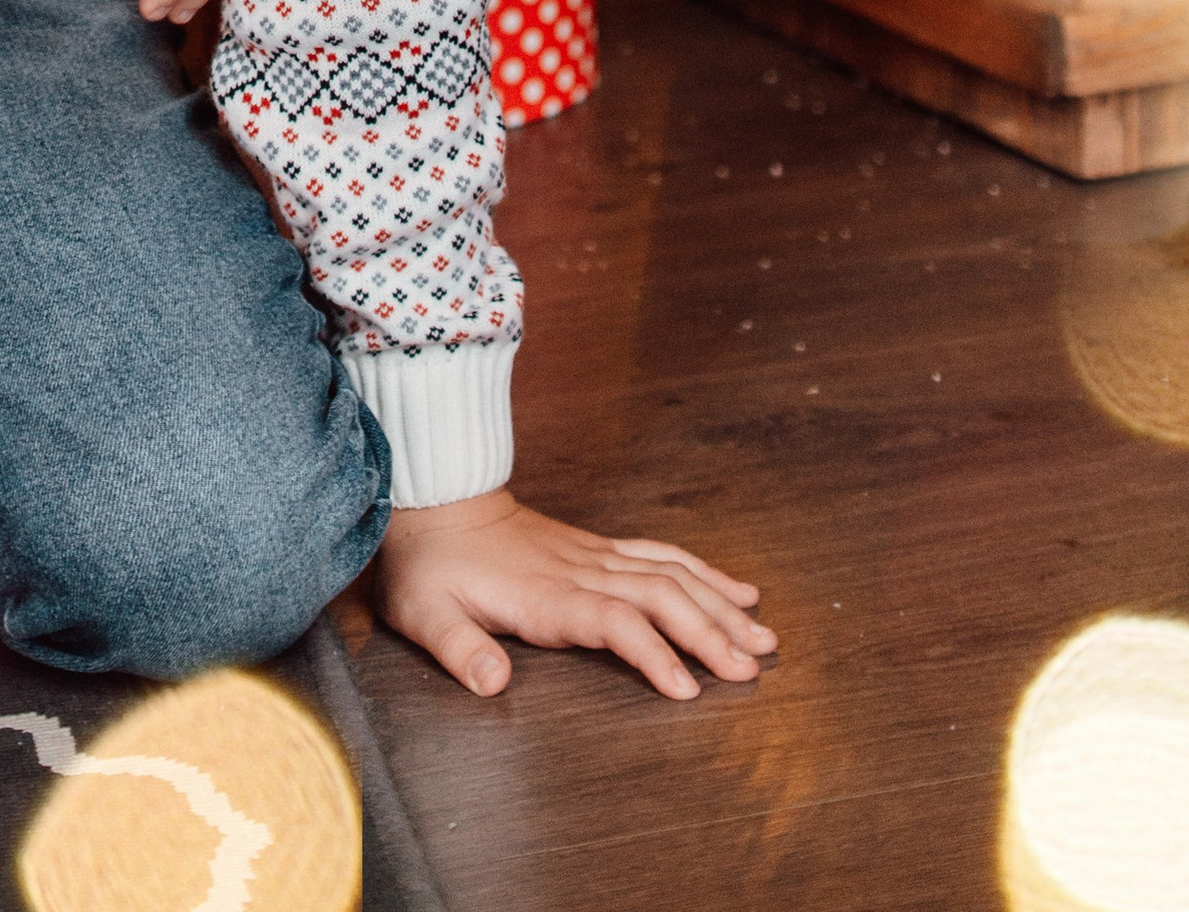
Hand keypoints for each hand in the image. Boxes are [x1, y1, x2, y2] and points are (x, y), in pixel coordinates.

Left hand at [370, 490, 773, 702]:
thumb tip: (491, 683)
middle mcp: (581, 570)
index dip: (652, 653)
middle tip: (752, 670)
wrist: (434, 500)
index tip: (688, 689)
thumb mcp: (424, 613)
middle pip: (659, 597)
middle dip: (709, 634)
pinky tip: (737, 588)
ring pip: (671, 574)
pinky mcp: (598, 547)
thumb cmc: (430, 565)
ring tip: (764, 637)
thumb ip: (458, 649)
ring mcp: (594, 554)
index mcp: (546, 594)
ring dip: (720, 605)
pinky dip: (704, 569)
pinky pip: (661, 554)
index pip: (613, 621)